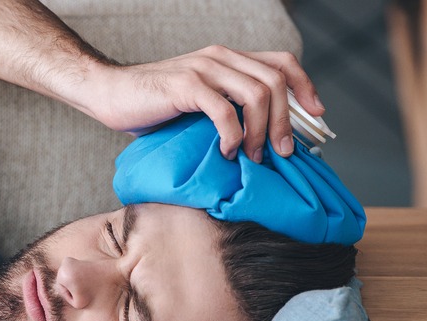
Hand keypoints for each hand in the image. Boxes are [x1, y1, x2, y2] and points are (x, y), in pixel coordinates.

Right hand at [77, 45, 324, 161]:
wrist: (109, 94)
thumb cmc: (152, 105)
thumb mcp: (199, 103)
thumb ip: (228, 108)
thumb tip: (263, 139)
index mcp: (227, 58)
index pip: (282, 63)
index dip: (305, 88)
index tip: (317, 118)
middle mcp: (220, 57)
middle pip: (276, 81)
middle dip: (286, 121)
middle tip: (281, 153)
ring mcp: (203, 69)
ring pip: (257, 94)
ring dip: (261, 131)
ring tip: (252, 156)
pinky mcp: (185, 85)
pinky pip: (223, 110)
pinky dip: (232, 136)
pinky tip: (225, 152)